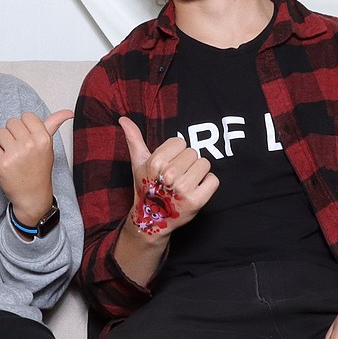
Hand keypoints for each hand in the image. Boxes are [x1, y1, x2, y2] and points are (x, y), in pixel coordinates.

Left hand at [0, 109, 72, 224]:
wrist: (32, 195)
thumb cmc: (39, 169)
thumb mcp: (49, 146)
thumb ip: (54, 125)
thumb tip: (69, 112)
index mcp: (43, 138)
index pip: (26, 116)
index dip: (24, 127)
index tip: (28, 137)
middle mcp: (30, 144)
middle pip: (11, 123)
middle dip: (13, 134)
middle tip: (19, 148)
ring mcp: (15, 154)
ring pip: (0, 133)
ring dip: (3, 143)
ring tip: (12, 155)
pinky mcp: (2, 163)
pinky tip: (6, 163)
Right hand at [118, 116, 218, 238]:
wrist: (152, 220)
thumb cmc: (147, 187)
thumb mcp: (138, 163)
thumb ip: (134, 139)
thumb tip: (123, 118)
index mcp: (155, 163)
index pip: (180, 142)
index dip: (175, 153)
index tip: (168, 165)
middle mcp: (169, 175)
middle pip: (193, 152)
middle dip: (186, 163)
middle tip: (176, 177)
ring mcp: (183, 189)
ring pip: (204, 164)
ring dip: (198, 173)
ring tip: (185, 183)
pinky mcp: (196, 201)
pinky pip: (213, 180)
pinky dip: (207, 184)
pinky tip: (195, 190)